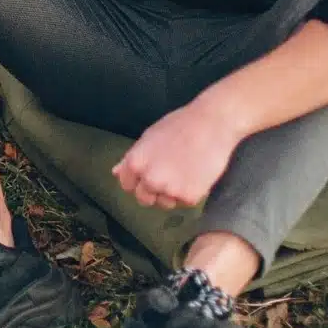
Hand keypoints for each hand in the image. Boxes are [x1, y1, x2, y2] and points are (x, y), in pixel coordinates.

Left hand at [113, 92, 246, 209]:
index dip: (138, 180)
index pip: (126, 185)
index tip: (150, 173)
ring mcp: (169, 190)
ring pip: (165, 203)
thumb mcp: (149, 137)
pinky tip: (197, 175)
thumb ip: (131, 158)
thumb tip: (115, 173)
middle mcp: (149, 180)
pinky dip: (191, 193)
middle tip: (169, 175)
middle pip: (144, 199)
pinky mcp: (189, 197)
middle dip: (153, 191)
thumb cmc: (180, 125)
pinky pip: (185, 202)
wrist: (212, 124)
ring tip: (185, 173)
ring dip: (172, 194)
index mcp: (135, 163)